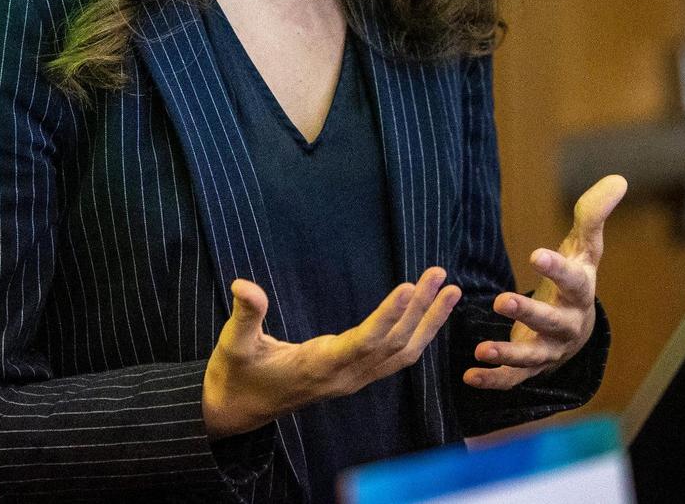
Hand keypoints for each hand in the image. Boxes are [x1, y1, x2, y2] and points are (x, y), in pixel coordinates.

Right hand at [203, 267, 460, 439]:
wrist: (238, 409)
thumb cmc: (237, 374)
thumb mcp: (234, 344)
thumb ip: (246, 315)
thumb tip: (243, 285)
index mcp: (319, 367)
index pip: (364, 342)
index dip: (388, 316)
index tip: (410, 287)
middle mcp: (345, 376)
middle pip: (394, 345)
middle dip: (420, 310)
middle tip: (440, 274)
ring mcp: (353, 379)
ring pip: (402, 354)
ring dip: (428, 322)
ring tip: (450, 290)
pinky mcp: (354, 376)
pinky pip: (396, 359)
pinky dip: (418, 335)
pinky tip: (430, 314)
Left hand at [464, 174, 627, 389]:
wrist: (576, 325)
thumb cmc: (577, 275)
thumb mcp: (585, 245)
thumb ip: (593, 213)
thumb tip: (619, 179)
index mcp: (580, 291)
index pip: (572, 279)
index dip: (556, 267)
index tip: (536, 253)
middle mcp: (568, 324)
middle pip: (551, 322)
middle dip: (528, 313)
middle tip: (502, 301)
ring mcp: (550, 350)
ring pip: (532, 357)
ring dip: (507, 354)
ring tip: (480, 348)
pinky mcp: (530, 368)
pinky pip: (512, 379)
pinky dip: (492, 380)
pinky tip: (469, 376)